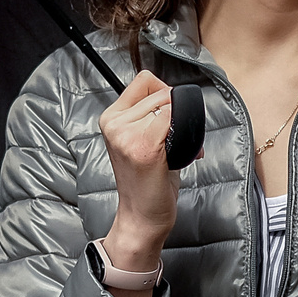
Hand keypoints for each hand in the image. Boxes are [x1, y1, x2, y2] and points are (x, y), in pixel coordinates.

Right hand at [99, 72, 177, 286]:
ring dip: (185, 125)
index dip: (165, 92)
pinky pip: (174, 119)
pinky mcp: (145, 148)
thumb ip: (151, 115)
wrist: (142, 217)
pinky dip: (186, 133)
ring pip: (170, 106)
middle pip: (160, 91)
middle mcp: (115, 125)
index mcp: (111, 118)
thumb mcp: (139, 140)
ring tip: (181, 150)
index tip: (171, 114)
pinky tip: (180, 154)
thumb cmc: (147, 181)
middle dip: (179, 111)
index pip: (144, 80)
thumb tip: (177, 96)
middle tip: (180, 138)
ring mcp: (127, 136)